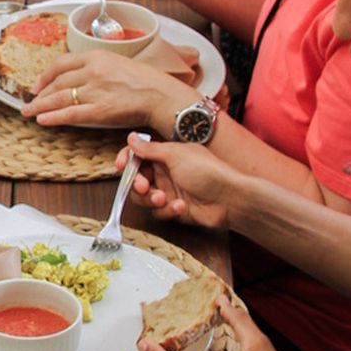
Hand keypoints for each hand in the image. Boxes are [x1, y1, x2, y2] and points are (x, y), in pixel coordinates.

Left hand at [22, 49, 194, 136]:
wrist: (162, 94)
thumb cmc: (145, 80)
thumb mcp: (118, 62)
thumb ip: (97, 67)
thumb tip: (78, 77)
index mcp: (96, 56)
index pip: (61, 63)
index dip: (46, 75)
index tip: (38, 84)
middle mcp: (92, 71)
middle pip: (58, 82)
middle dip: (41, 93)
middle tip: (30, 101)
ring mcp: (94, 91)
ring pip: (60, 98)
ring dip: (41, 106)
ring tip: (29, 112)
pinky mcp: (99, 110)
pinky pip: (70, 114)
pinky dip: (53, 117)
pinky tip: (43, 120)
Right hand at [116, 132, 237, 225]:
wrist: (231, 199)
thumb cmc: (209, 172)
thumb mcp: (176, 155)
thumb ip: (150, 149)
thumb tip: (131, 137)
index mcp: (166, 154)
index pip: (138, 155)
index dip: (127, 160)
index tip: (120, 166)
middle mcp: (166, 172)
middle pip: (136, 178)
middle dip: (137, 184)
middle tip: (143, 187)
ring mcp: (169, 190)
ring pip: (144, 198)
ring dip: (151, 199)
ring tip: (164, 198)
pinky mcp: (174, 209)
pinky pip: (159, 212)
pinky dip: (168, 210)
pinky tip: (181, 206)